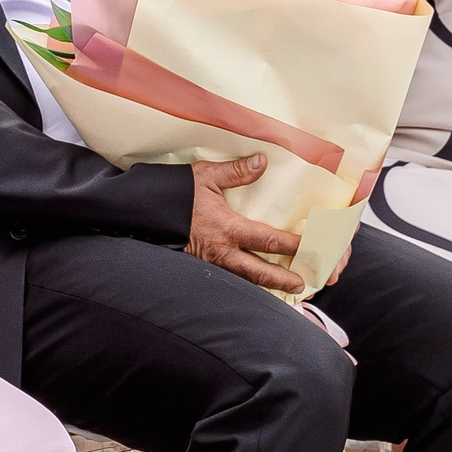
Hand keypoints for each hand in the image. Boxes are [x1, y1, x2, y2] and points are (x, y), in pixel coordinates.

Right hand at [186, 154, 305, 294]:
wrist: (141, 213)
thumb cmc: (173, 194)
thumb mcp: (204, 176)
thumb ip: (235, 171)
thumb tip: (261, 162)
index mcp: (227, 229)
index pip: (268, 240)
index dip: (292, 245)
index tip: (311, 247)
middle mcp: (221, 252)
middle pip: (259, 272)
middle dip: (282, 279)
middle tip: (302, 283)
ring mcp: (210, 263)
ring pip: (243, 280)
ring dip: (265, 285)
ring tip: (283, 289)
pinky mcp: (199, 266)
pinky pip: (227, 279)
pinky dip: (243, 283)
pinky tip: (251, 284)